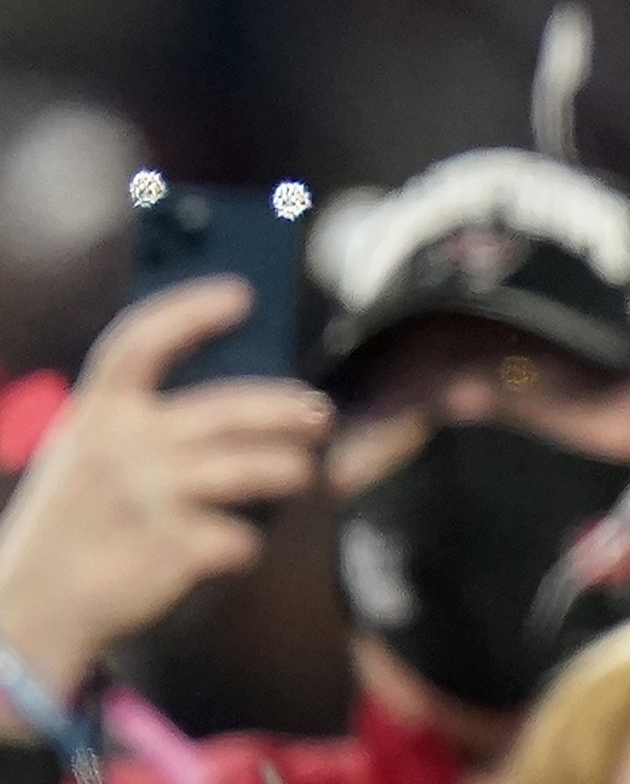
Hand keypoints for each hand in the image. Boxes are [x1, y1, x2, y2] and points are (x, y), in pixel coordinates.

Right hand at [0, 278, 330, 711]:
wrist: (28, 614)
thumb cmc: (76, 523)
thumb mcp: (84, 457)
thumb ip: (139, 421)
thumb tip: (242, 395)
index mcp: (96, 416)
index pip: (139, 342)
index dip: (189, 311)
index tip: (238, 295)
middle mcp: (125, 448)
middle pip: (232, 409)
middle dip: (290, 410)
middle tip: (321, 415)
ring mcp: (150, 498)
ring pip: (256, 470)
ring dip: (290, 472)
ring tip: (300, 474)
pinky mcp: (173, 549)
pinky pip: (242, 537)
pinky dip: (247, 545)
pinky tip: (239, 547)